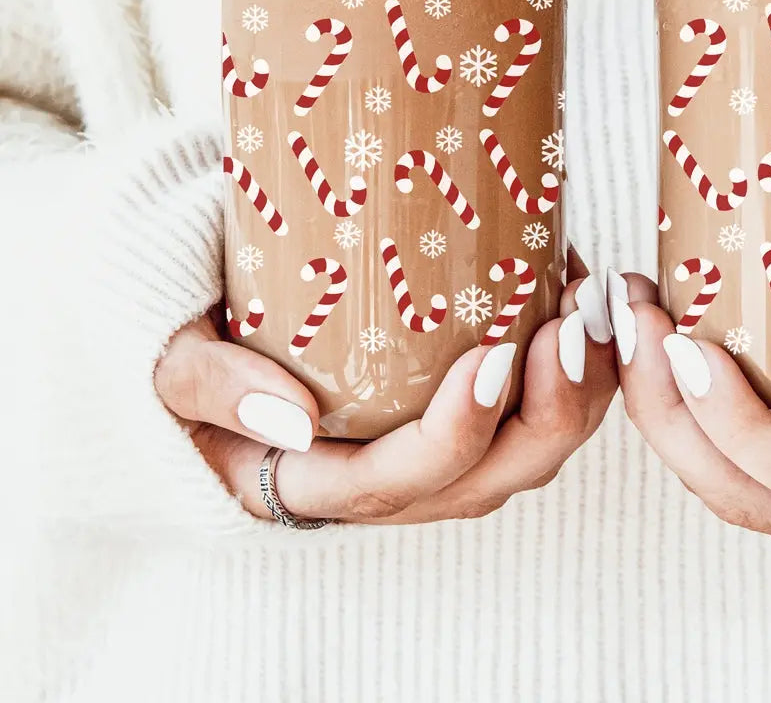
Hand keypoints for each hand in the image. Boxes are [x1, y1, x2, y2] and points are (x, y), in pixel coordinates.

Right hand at [153, 249, 616, 524]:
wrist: (211, 311)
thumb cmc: (191, 337)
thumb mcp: (171, 361)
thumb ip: (211, 385)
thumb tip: (290, 418)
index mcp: (311, 482)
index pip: (398, 480)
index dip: (458, 432)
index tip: (494, 354)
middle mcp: (383, 477)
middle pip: (486, 478)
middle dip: (547, 413)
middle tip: (571, 330)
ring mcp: (428, 443)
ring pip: (524, 449)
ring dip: (575, 390)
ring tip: (595, 310)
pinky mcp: (457, 404)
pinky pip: (530, 404)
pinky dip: (569, 362)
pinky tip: (581, 293)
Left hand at [608, 271, 770, 570]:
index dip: (749, 430)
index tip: (691, 351)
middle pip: (758, 501)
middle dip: (675, 418)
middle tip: (635, 323)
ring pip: (734, 492)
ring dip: (665, 414)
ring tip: (630, 324)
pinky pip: (740, 466)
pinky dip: (687, 412)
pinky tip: (659, 345)